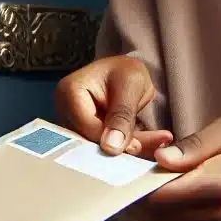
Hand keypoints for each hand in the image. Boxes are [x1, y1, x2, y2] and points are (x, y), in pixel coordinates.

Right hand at [54, 55, 173, 157]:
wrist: (126, 73)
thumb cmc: (126, 71)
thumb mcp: (130, 85)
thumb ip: (122, 114)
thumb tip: (111, 148)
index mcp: (69, 92)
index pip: (85, 127)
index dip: (109, 140)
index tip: (134, 146)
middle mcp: (65, 111)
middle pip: (88, 140)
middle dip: (119, 148)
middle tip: (145, 147)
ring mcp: (73, 125)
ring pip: (99, 147)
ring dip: (126, 149)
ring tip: (154, 143)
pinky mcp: (85, 135)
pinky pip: (105, 147)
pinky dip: (126, 147)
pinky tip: (147, 144)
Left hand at [138, 117, 220, 220]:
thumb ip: (192, 147)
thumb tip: (160, 159)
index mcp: (213, 185)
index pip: (158, 195)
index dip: (135, 184)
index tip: (126, 167)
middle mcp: (211, 215)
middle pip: (155, 213)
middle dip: (136, 195)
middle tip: (130, 173)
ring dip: (148, 207)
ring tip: (144, 182)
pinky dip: (165, 214)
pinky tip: (166, 194)